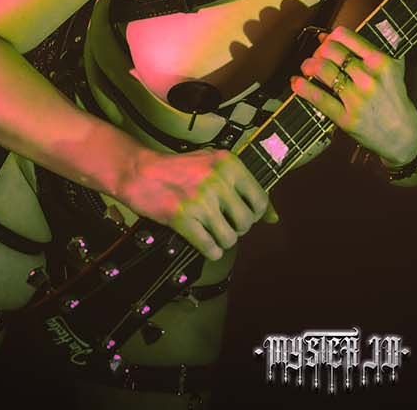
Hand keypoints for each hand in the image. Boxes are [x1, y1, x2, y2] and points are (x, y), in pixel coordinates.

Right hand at [120, 148, 275, 261]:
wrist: (142, 173)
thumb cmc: (182, 169)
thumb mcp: (216, 165)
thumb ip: (246, 187)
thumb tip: (274, 218)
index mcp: (229, 164)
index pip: (260, 200)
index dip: (254, 213)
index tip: (241, 214)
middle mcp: (218, 181)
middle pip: (246, 223)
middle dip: (237, 229)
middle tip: (224, 224)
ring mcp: (201, 201)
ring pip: (229, 238)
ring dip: (222, 241)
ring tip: (212, 232)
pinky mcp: (183, 218)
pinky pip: (210, 247)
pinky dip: (211, 251)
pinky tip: (206, 243)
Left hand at [292, 26, 416, 165]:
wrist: (403, 134)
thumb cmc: (394, 98)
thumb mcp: (391, 68)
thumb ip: (364, 49)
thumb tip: (327, 36)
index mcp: (381, 61)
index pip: (346, 37)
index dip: (331, 37)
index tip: (328, 41)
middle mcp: (369, 78)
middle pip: (331, 52)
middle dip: (319, 51)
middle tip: (317, 56)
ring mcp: (357, 99)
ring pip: (323, 71)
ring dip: (308, 65)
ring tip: (307, 67)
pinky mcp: (346, 118)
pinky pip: (319, 98)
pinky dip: (303, 88)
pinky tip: (296, 82)